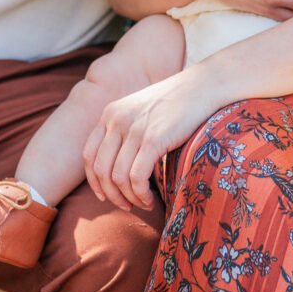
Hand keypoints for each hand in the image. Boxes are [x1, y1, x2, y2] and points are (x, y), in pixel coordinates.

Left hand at [83, 69, 218, 210]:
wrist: (203, 86)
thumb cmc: (176, 102)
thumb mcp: (141, 110)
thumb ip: (126, 130)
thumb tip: (117, 168)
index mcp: (110, 113)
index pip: (89, 155)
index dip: (95, 181)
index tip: (105, 196)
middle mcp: (117, 120)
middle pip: (101, 170)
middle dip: (112, 195)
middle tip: (127, 205)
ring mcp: (134, 129)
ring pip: (118, 178)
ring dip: (129, 198)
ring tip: (144, 202)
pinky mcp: (153, 139)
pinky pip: (137, 177)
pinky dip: (141, 194)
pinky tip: (151, 198)